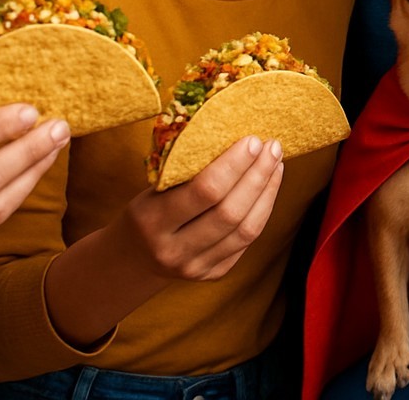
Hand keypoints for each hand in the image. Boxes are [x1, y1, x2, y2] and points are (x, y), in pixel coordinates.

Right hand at [120, 135, 284, 282]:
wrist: (132, 257)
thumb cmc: (147, 208)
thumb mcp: (153, 188)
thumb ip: (186, 170)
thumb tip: (233, 133)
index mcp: (152, 221)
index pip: (204, 190)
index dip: (234, 164)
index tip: (252, 139)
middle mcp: (174, 250)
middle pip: (230, 212)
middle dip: (257, 175)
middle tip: (272, 147)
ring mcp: (195, 267)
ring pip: (245, 230)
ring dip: (267, 192)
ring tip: (276, 163)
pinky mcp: (213, 275)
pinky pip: (247, 242)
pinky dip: (263, 210)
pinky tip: (269, 186)